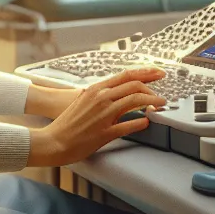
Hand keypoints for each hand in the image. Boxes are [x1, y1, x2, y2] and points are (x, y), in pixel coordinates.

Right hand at [27, 68, 166, 166]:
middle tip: (161, 96)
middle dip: (152, 90)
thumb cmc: (67, 123)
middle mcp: (101, 98)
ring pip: (135, 101)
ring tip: (160, 107)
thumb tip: (115, 94)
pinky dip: (142, 122)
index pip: (126, 75)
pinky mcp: (105, 132)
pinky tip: (147, 122)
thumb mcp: (83, 102)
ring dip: (152, 103)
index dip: (146, 73)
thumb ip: (99, 96)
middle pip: (134, 86)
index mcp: (96, 90)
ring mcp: (104, 115)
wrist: (53, 141)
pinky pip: (129, 125)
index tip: (158, 73)